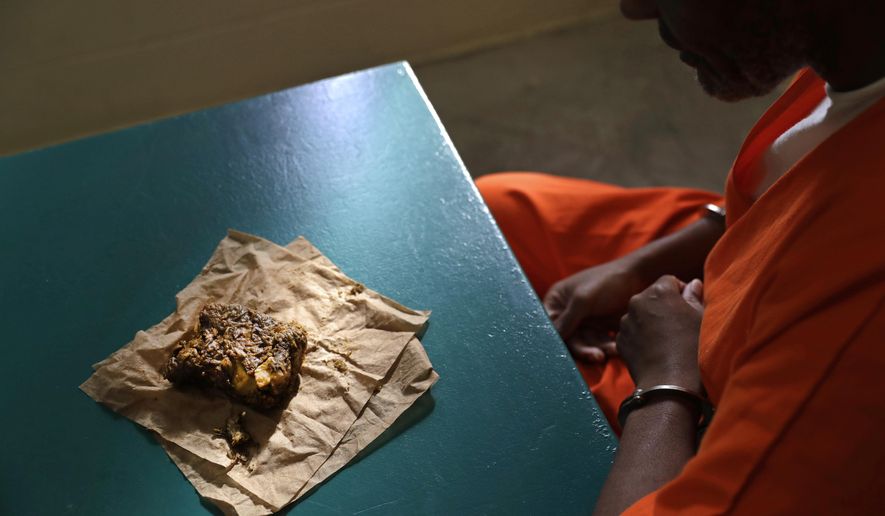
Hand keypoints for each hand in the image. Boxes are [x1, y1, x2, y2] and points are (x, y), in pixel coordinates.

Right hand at [544, 258, 645, 362]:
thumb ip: (566, 320)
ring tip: (613, 350)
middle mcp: (569, 313)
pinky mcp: (601, 328)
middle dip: (583, 349)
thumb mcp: (583, 299)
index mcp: (558, 301)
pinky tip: (618, 348)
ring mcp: (585, 321)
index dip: (556, 340)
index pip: (550, 325)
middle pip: (569, 339)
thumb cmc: (607, 281)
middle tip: (597, 356)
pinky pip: (600, 343)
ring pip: (586, 344)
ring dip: (598, 349)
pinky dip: (607, 347)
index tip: (566, 353)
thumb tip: (553, 339)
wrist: (639, 277)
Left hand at [616, 276, 703, 391]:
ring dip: (649, 321)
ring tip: (665, 340)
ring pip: (639, 314)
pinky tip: (654, 350)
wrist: (671, 383)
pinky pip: (631, 332)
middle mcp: (637, 302)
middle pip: (651, 296)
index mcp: (659, 292)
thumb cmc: (692, 348)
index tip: (688, 308)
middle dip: (662, 306)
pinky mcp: (620, 341)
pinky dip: (640, 337)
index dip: (680, 292)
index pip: (669, 281)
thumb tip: (692, 284)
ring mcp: (625, 322)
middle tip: (677, 325)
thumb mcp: (701, 319)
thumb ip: (694, 297)